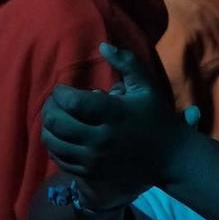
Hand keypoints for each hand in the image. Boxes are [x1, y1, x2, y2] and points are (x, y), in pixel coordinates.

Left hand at [39, 43, 196, 198]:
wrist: (170, 157)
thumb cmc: (157, 117)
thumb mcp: (147, 86)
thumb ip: (127, 63)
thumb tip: (103, 45)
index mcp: (115, 114)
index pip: (73, 102)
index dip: (60, 93)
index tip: (62, 88)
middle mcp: (101, 138)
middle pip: (58, 122)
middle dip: (49, 108)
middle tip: (54, 102)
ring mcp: (94, 159)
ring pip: (54, 142)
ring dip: (48, 127)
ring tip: (54, 118)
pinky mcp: (90, 174)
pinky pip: (61, 159)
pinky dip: (55, 146)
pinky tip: (61, 137)